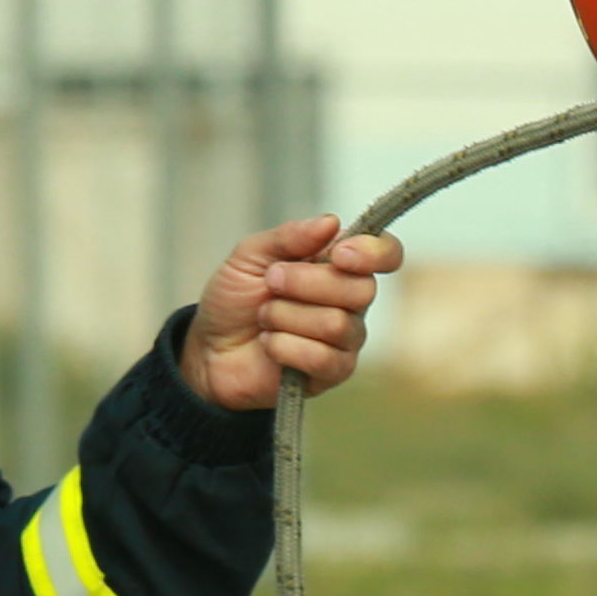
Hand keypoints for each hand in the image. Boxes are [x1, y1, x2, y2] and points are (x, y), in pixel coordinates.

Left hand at [176, 218, 401, 411]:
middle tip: (271, 282)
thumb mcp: (249, 255)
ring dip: (286, 316)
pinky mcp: (332, 373)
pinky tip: (269, 343)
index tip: (340, 254)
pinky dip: (284, 346)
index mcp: (338, 265)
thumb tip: (330, 222)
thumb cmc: (234, 301)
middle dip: (306, 283)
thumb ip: (289, 236)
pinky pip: (323, 358)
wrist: (210, 350)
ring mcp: (345, 340)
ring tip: (265, 317)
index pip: (385, 254)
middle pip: (361, 289)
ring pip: (336, 324)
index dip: (373, 252)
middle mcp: (350, 302)